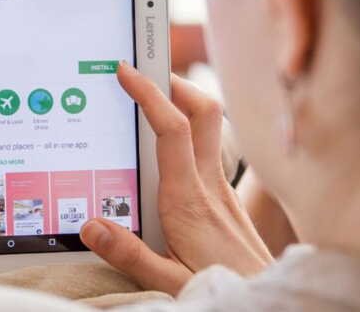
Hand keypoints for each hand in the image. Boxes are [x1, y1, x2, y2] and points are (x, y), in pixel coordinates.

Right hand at [79, 63, 271, 293]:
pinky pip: (207, 150)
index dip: (150, 93)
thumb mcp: (168, 282)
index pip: (173, 129)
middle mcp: (209, 185)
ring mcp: (221, 188)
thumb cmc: (222, 288)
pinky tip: (164, 151)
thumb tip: (91, 225)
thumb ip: (129, 254)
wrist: (268, 303)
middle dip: (173, 82)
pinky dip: (186, 134)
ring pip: (209, 126)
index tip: (127, 71)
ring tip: (147, 99)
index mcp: (189, 200)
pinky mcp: (225, 198)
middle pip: (203, 111)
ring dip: (181, 103)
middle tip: (141, 72)